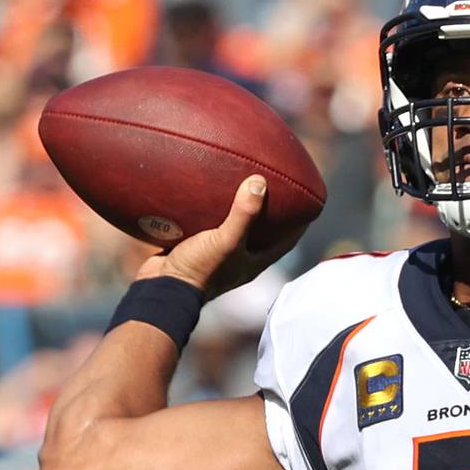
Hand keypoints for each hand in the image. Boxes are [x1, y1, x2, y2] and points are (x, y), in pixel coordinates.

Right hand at [134, 175, 303, 300]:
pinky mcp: (193, 248)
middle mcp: (238, 259)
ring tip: (238, 182)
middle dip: (268, 213)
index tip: (308, 204)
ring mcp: (215, 254)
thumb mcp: (226, 240)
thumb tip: (260, 181)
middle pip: (261, 233)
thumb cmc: (200, 270)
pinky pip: (204, 225)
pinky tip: (202, 191)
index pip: (287, 242)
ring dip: (235, 209)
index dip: (299, 225)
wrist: (161, 287)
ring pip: (231, 227)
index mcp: (253, 261)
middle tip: (274, 186)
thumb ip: (244, 214)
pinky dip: (206, 210)